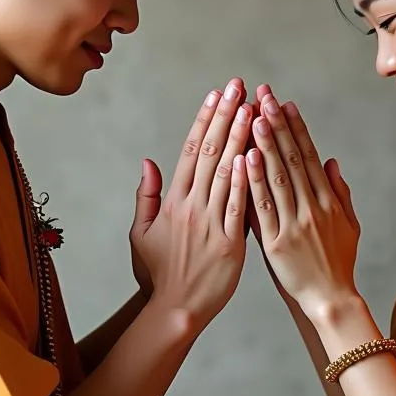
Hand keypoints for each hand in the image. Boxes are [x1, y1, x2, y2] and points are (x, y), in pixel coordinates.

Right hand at [133, 79, 251, 329]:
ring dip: (239, 137)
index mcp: (173, 202)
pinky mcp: (229, 242)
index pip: (191, 151)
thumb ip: (147, 196)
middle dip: (225, 116)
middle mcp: (192, 207)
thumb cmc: (159, 273)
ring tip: (251, 107)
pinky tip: (254, 154)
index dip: (204, 119)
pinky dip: (245, 180)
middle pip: (210, 153)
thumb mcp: (142, 233)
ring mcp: (211, 224)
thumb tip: (148, 161)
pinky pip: (238, 206)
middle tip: (237, 86)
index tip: (215, 94)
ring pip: (226, 173)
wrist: (176, 310)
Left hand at [246, 90, 360, 315]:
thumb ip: (340, 193)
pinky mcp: (277, 242)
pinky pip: (262, 208)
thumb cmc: (337, 264)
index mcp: (327, 201)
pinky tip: (244, 159)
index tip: (285, 103)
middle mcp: (312, 207)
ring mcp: (294, 224)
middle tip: (265, 96)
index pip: (308, 157)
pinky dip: (253, 182)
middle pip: (292, 159)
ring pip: (277, 178)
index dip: (296, 128)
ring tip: (254, 116)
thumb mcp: (348, 226)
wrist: (331, 301)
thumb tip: (331, 161)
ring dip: (265, 145)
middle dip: (277, 125)